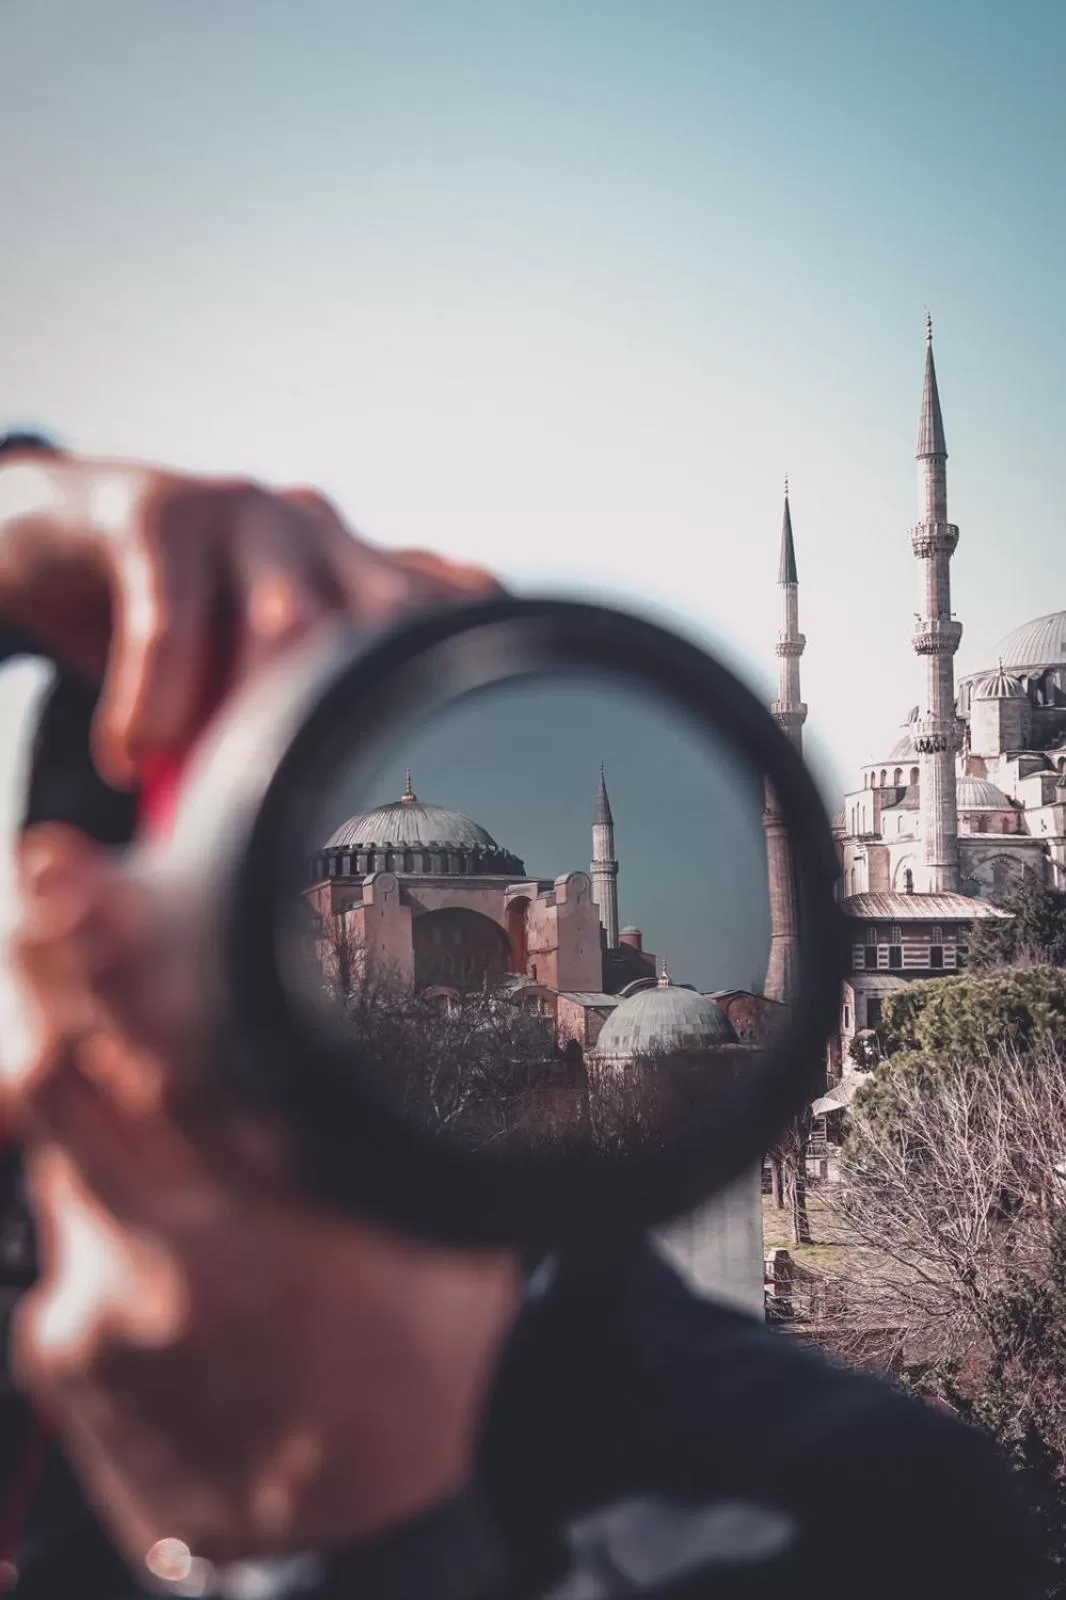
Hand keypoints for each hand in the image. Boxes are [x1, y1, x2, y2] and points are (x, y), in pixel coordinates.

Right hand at [0, 449, 500, 786]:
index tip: (490, 754)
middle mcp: (320, 534)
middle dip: (363, 723)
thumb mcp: (252, 662)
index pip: (454, 605)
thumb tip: (330, 829)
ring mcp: (245, 513)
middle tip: (327, 818)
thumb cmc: (169, 617)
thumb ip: (302, 718)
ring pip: (288, 621)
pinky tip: (131, 758)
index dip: (480, 668)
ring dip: (258, 724)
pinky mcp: (156, 510)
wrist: (49, 533)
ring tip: (215, 801)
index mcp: (358, 569)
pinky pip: (169, 613)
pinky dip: (154, 700)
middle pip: (387, 624)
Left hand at [7, 825, 521, 1569]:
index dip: (109, 959)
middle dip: (49, 971)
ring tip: (80, 990)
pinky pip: (58, 1223)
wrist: (335, 1551)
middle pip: (63, 1081)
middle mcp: (161, 1264)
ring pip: (50, 1142)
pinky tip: (147, 1176)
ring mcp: (90, 1310)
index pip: (166, 1061)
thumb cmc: (408, 1388)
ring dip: (61, 1058)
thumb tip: (428, 1038)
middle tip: (49, 883)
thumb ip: (416, 1147)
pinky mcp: (55, 1347)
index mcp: (272, 1230)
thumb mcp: (451, 1255)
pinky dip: (89, 1172)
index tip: (69, 875)